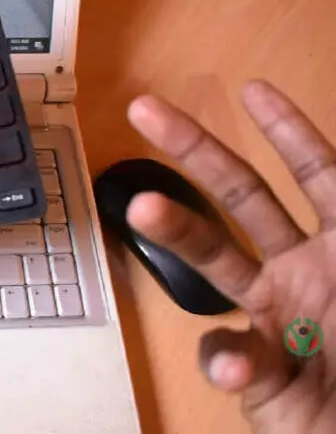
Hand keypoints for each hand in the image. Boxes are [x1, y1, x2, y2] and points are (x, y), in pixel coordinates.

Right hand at [126, 80, 335, 432]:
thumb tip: (274, 284)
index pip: (321, 176)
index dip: (288, 132)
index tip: (252, 90)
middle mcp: (305, 272)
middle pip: (243, 197)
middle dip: (196, 150)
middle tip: (147, 111)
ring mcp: (275, 317)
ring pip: (214, 262)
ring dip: (177, 231)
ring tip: (143, 209)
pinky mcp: (253, 370)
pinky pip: (224, 355)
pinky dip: (225, 358)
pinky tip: (237, 366)